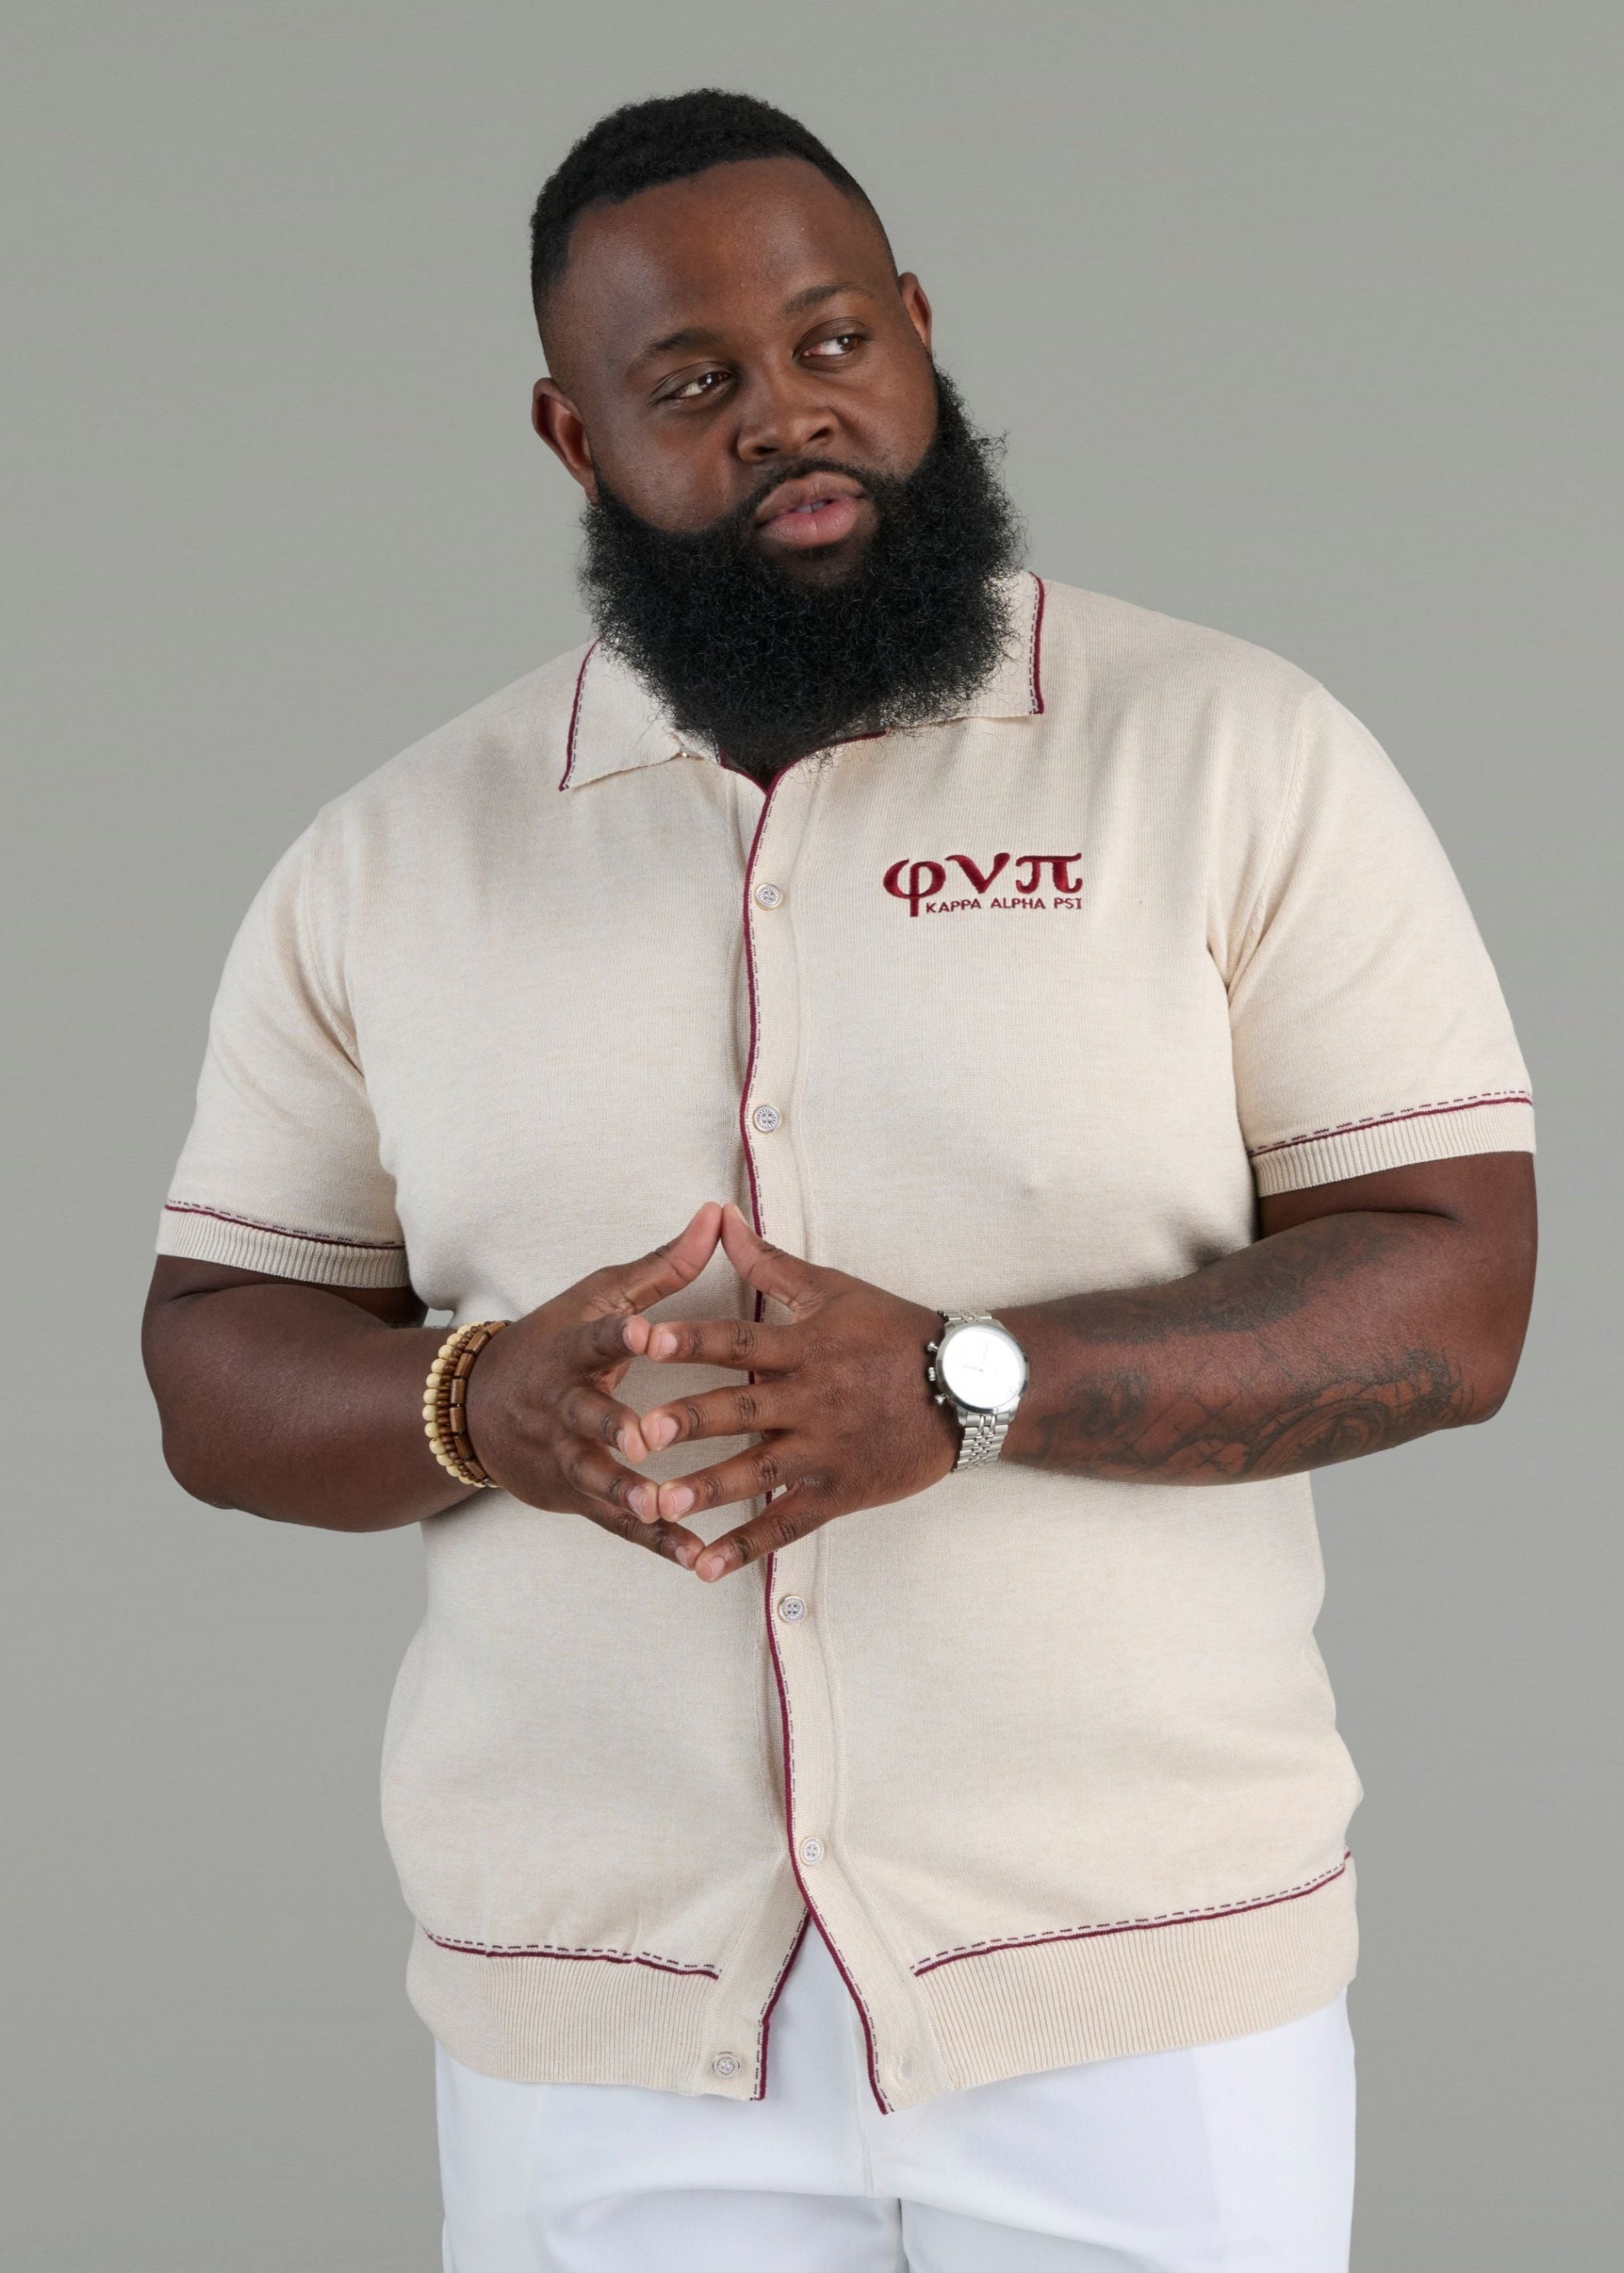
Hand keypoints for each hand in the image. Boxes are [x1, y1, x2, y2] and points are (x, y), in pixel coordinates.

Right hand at [463, 1204, 721, 1566]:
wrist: (473, 1409)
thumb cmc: (555, 1340)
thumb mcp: (600, 1297)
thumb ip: (664, 1266)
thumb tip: (718, 1214)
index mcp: (572, 1349)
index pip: (594, 1338)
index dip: (617, 1334)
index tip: (642, 1330)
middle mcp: (562, 1404)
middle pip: (586, 1416)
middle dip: (611, 1426)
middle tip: (642, 1438)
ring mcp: (565, 1454)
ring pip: (595, 1477)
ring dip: (627, 1494)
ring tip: (661, 1508)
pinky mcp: (575, 1496)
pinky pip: (617, 1522)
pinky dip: (655, 1541)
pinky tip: (696, 1558)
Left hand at [636, 1204, 958, 1580]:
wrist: (967, 1387)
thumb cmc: (895, 1332)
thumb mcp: (834, 1289)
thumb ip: (769, 1265)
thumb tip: (721, 1220)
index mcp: (806, 1347)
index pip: (738, 1341)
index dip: (690, 1340)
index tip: (642, 1339)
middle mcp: (812, 1400)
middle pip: (740, 1411)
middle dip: (685, 1423)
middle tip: (633, 1435)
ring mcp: (826, 1450)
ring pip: (758, 1473)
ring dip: (706, 1490)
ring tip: (656, 1505)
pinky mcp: (840, 1491)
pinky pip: (788, 1523)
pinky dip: (747, 1546)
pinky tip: (705, 1566)